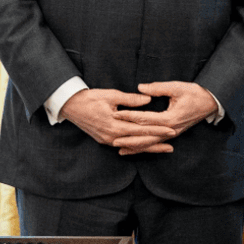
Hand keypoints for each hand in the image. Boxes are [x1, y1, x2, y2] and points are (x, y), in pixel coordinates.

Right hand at [60, 88, 174, 152]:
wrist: (70, 106)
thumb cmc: (91, 98)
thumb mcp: (111, 95)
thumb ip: (131, 99)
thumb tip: (149, 99)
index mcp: (114, 125)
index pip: (141, 129)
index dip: (157, 130)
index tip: (171, 130)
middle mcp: (112, 136)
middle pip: (139, 142)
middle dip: (157, 143)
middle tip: (173, 143)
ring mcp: (107, 140)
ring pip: (132, 146)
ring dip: (149, 147)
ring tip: (165, 148)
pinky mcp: (104, 140)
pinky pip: (124, 145)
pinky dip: (136, 146)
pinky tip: (146, 148)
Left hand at [111, 82, 219, 154]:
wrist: (211, 103)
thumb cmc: (196, 93)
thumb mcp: (178, 87)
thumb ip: (158, 88)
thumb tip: (141, 87)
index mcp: (170, 118)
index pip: (146, 119)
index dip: (130, 116)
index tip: (116, 114)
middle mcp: (170, 130)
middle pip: (146, 137)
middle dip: (129, 138)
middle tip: (112, 139)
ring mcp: (172, 134)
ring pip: (150, 143)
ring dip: (135, 146)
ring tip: (119, 149)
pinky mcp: (173, 134)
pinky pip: (156, 143)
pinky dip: (144, 147)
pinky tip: (134, 149)